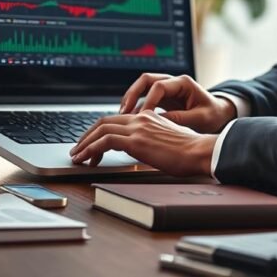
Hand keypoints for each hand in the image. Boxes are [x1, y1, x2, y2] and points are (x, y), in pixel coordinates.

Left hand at [69, 110, 217, 175]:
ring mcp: (137, 128)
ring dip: (85, 144)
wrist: (200, 151)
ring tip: (77, 156)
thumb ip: (152, 139)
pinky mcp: (136, 141)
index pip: (117, 120)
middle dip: (87, 136)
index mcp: (148, 117)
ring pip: (101, 130)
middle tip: (78, 149)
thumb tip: (142, 150)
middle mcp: (140, 119)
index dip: (100, 130)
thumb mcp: (168, 140)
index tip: (92, 143)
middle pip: (104, 122)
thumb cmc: (190, 151)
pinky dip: (91, 149)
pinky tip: (86, 159)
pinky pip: (105, 141)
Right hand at [119, 73, 236, 133]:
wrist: (219, 114)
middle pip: (146, 80)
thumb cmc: (213, 115)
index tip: (143, 116)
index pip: (159, 86)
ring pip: (142, 87)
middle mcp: (173, 82)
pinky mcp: (163, 98)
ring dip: (131, 99)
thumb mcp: (200, 118)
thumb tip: (158, 121)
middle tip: (124, 111)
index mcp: (183, 83)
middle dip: (132, 94)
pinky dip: (136, 106)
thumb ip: (180, 118)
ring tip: (122, 115)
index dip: (148, 100)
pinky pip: (145, 97)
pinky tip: (130, 118)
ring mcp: (167, 89)